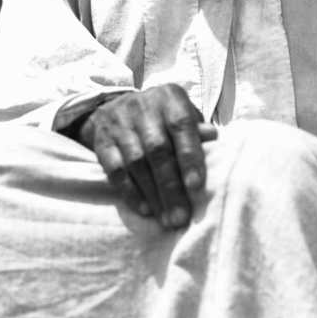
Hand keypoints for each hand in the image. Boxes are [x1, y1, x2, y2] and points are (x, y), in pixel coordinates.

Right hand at [76, 85, 217, 229]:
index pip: (181, 125)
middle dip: (170, 187)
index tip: (196, 187)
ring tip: (166, 219)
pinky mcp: (102, 141)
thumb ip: (197, 131)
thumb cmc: (163, 119)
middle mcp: (142, 106)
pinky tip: (144, 208)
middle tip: (181, 217)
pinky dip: (130, 191)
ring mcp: (118, 123)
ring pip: (136, 162)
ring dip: (152, 194)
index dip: (189, 156)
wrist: (117, 108)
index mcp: (169, 98)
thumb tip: (214, 138)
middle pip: (157, 149)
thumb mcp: (182, 115)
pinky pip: (115, 169)